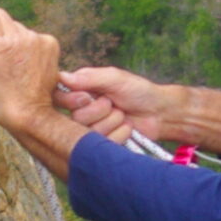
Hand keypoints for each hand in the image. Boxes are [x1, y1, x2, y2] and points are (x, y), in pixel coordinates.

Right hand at [0, 6, 63, 134]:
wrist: (29, 112)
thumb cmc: (3, 97)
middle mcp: (17, 36)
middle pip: (5, 18)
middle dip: (2, 29)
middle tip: (2, 47)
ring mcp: (35, 39)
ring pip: (22, 28)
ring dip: (19, 38)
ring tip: (19, 62)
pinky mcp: (50, 43)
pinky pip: (37, 37)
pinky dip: (34, 46)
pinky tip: (33, 63)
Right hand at [58, 66, 186, 141]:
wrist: (160, 113)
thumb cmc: (139, 90)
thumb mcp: (115, 78)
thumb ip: (89, 78)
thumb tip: (61, 77)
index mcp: (81, 90)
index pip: (59, 97)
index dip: (70, 100)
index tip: (86, 98)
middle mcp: (83, 110)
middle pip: (75, 117)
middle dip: (99, 110)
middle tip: (113, 103)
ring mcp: (93, 128)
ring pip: (89, 132)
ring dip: (112, 121)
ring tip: (123, 114)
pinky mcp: (103, 144)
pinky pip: (103, 144)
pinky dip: (120, 133)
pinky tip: (128, 127)